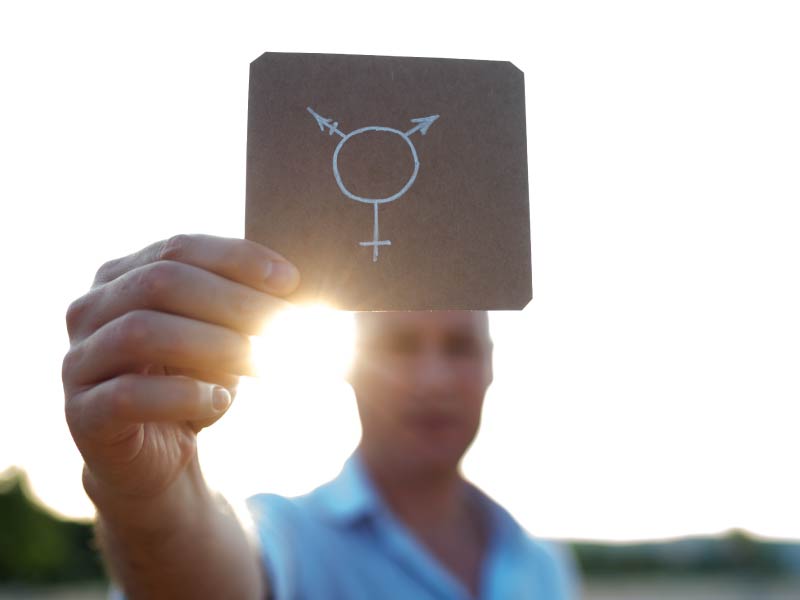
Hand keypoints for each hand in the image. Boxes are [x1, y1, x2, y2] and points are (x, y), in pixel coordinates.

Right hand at [62, 234, 299, 504]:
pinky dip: (184, 395)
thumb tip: (291, 287)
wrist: (158, 459)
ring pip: (141, 332)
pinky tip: (220, 401)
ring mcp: (78, 361)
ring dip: (215, 345)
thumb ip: (242, 307)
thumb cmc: (193, 383)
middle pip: (160, 282)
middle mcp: (89, 310)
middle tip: (287, 325)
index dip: (237, 259)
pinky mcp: (82, 414)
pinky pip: (128, 394)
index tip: (290, 281)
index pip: (178, 248)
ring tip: (262, 363)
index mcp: (121, 277)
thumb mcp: (221, 337)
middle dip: (234, 301)